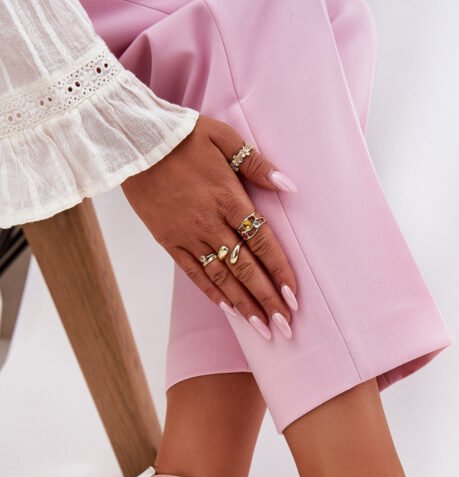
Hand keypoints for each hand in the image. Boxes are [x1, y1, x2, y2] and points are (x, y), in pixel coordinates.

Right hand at [122, 116, 297, 339]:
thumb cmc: (183, 135)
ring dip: (244, 305)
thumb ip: (257, 164)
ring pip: (222, 278)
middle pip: (245, 268)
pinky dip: (213, 293)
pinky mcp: (168, 241)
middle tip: (285, 325)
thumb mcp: (225, 138)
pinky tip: (230, 311)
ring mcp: (188, 235)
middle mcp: (210, 223)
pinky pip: (194, 273)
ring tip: (263, 328)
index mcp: (228, 198)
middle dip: (267, 299)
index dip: (279, 271)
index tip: (294, 296)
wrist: (133, 140)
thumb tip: (289, 185)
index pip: (262, 242)